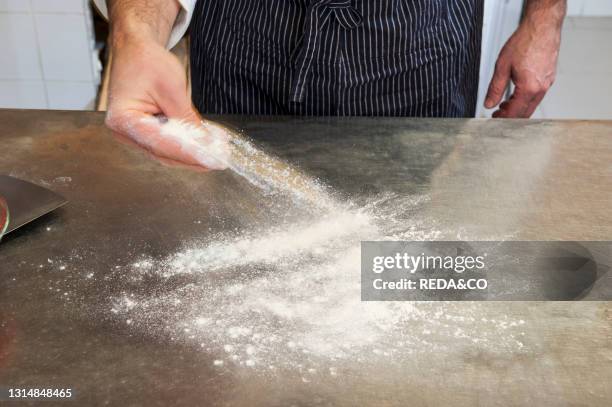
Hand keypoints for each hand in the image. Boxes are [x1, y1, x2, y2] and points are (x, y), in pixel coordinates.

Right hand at [105, 34, 216, 168]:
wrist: (136, 51)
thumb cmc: (148, 62)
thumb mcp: (172, 88)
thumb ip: (186, 118)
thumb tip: (205, 144)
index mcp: (123, 119)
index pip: (161, 144)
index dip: (189, 154)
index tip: (212, 160)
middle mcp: (124, 132)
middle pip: (163, 154)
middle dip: (194, 158)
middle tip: (220, 160)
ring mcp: (133, 136)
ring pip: (166, 154)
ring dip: (192, 155)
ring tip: (217, 153)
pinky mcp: (144, 134)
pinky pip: (167, 146)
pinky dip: (186, 146)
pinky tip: (205, 145)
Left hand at [484, 10, 562, 117]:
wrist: (542, 27)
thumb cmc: (525, 42)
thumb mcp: (502, 67)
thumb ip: (495, 88)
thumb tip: (489, 103)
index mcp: (529, 88)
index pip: (515, 113)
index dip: (503, 118)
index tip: (494, 118)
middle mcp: (541, 88)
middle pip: (525, 113)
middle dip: (510, 116)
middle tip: (497, 114)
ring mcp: (548, 83)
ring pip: (532, 104)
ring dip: (518, 107)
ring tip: (504, 104)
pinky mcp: (549, 78)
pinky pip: (537, 95)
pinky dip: (526, 99)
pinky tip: (517, 93)